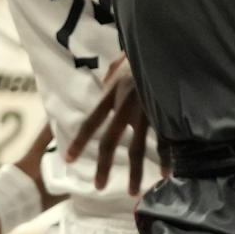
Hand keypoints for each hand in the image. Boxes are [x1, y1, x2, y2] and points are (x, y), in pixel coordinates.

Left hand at [64, 54, 166, 195]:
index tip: (67, 159)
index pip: (91, 121)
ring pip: (137, 148)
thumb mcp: (125, 56)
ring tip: (133, 192)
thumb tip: (105, 80)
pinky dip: (166, 158)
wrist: (166, 41)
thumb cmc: (146, 45)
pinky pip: (165, 140)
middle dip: (103, 166)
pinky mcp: (165, 111)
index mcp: (114, 91)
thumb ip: (114, 70)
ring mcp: (146, 109)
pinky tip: (166, 174)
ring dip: (136, 173)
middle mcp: (126, 104)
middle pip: (110, 141)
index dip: (79, 141)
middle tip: (98, 186)